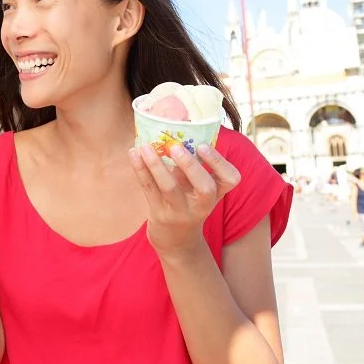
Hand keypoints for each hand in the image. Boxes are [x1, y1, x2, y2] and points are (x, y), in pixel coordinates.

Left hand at [129, 142, 240, 258]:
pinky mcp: (160, 214)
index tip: (202, 145)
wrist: (176, 239)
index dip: (219, 162)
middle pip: (205, 188)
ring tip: (144, 146)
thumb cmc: (188, 201)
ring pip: (170, 188)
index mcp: (217, 193)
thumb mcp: (198, 186)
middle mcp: (202, 204)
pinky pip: (149, 189)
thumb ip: (194, 163)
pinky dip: (140, 170)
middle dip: (190, 166)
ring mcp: (181, 212)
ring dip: (156, 165)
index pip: (231, 179)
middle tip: (174, 146)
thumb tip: (177, 124)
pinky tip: (133, 154)